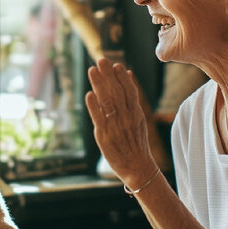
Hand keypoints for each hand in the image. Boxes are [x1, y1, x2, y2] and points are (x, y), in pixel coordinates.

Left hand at [84, 59, 156, 189]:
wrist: (138, 168)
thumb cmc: (136, 143)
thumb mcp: (139, 120)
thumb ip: (132, 99)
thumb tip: (128, 75)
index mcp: (136, 113)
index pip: (130, 91)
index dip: (122, 77)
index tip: (115, 65)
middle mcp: (127, 118)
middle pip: (117, 93)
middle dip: (109, 76)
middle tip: (101, 60)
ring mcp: (116, 127)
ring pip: (108, 103)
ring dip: (99, 85)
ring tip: (92, 71)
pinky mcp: (105, 136)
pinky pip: (99, 119)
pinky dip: (94, 106)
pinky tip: (89, 94)